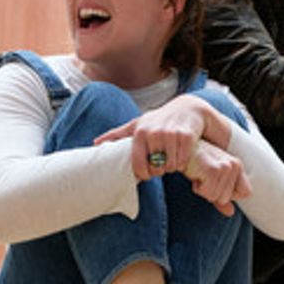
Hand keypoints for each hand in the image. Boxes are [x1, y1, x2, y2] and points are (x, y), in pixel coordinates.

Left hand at [95, 94, 218, 180]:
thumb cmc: (159, 119)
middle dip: (159, 170)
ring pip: (170, 167)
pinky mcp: (186, 137)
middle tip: (161, 162)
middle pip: (156, 169)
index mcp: (140, 132)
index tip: (147, 173)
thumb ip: (118, 134)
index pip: (139, 166)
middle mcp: (154, 133)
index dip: (143, 174)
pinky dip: (181, 163)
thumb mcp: (138, 123)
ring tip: (170, 157)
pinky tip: (180, 154)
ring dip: (171, 167)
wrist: (188, 108)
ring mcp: (171, 135)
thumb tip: (95, 143)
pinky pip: (181, 162)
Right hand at [182, 140, 252, 215]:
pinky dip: (198, 189)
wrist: (180, 150)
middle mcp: (234, 165)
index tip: (216, 185)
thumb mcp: (212, 180)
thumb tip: (231, 213)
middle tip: (204, 177)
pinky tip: (195, 175)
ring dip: (203, 190)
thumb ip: (222, 196)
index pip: (246, 192)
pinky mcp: (213, 170)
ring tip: (199, 175)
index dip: (230, 195)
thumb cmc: (196, 164)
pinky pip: (208, 193)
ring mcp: (225, 167)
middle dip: (211, 193)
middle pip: (227, 198)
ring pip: (216, 197)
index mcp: (238, 166)